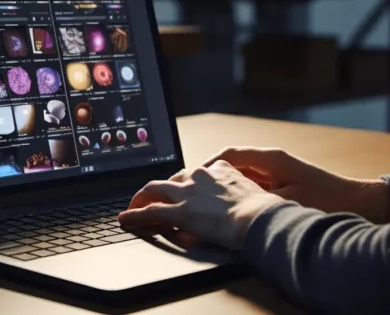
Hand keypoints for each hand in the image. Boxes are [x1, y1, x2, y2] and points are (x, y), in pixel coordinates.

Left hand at [117, 160, 284, 249]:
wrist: (259, 218)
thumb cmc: (263, 211)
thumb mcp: (251, 195)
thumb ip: (238, 196)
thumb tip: (234, 208)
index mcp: (219, 170)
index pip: (195, 175)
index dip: (184, 185)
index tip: (181, 191)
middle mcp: (200, 176)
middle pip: (172, 179)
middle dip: (159, 189)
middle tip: (150, 198)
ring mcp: (188, 193)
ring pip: (155, 190)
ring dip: (141, 198)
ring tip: (133, 207)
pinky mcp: (179, 211)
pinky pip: (150, 211)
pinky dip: (136, 215)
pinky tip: (127, 219)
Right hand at [203, 147, 389, 222]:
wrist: (360, 202)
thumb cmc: (328, 199)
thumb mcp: (290, 202)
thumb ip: (259, 202)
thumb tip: (231, 205)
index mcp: (272, 158)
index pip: (230, 155)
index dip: (207, 165)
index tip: (191, 178)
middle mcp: (272, 162)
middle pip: (231, 165)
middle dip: (210, 178)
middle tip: (191, 191)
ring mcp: (276, 174)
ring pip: (240, 177)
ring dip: (223, 188)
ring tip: (204, 202)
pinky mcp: (281, 186)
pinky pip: (251, 188)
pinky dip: (238, 197)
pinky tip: (229, 212)